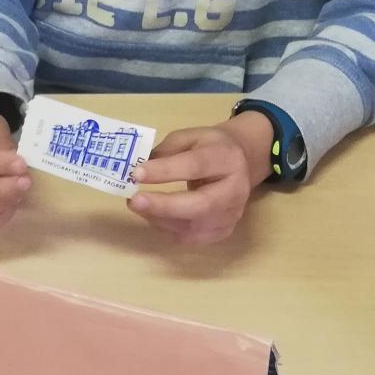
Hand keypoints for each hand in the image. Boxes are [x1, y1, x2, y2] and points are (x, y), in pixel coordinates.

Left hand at [127, 113, 274, 244]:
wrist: (241, 164)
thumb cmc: (210, 148)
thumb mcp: (189, 137)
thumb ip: (166, 151)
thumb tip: (139, 171)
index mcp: (226, 159)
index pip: (196, 166)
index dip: (166, 171)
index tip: (137, 173)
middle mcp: (235, 190)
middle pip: (201, 205)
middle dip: (163, 206)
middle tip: (134, 201)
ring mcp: (231, 215)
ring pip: (193, 227)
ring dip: (159, 218)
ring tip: (138, 205)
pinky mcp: (223, 231)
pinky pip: (190, 237)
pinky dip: (167, 228)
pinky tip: (155, 215)